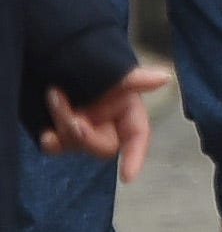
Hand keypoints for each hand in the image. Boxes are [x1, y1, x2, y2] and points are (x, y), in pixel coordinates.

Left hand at [37, 62, 171, 181]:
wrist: (51, 54)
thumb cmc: (89, 59)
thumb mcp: (112, 70)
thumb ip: (136, 79)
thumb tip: (165, 77)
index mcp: (126, 111)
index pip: (136, 137)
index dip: (135, 156)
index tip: (128, 177)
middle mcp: (107, 124)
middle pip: (102, 146)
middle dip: (87, 135)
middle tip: (75, 118)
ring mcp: (82, 129)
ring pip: (77, 144)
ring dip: (64, 123)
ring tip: (54, 94)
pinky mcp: (60, 132)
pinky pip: (57, 147)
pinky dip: (51, 142)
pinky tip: (46, 134)